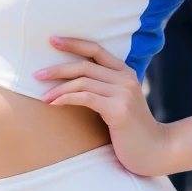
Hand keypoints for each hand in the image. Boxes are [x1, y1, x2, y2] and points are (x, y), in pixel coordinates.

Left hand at [36, 38, 168, 176]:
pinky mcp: (118, 110)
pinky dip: (66, 98)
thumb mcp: (119, 102)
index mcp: (125, 72)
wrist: (155, 150)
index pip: (96, 50)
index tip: (52, 40)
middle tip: (36, 74)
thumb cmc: (131, 129)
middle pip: (85, 65)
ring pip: (82, 81)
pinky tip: (54, 104)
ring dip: (58, 88)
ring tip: (42, 96)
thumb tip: (71, 83)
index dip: (73, 43)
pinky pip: (86, 98)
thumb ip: (104, 89)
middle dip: (57, 68)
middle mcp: (125, 78)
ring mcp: (123, 93)